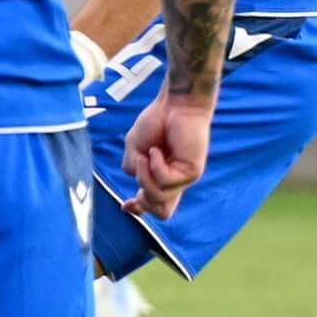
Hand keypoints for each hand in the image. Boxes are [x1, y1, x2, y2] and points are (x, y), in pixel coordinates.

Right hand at [123, 94, 212, 215]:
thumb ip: (134, 170)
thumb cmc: (156, 122)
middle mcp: (174, 181)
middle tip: (138, 186)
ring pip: (160, 198)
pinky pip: (166, 181)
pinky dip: (154, 166)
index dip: (138, 210)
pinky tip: (156, 150)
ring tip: (145, 156)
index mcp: (160, 177)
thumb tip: (139, 187)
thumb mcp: (135, 149)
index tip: (125, 205)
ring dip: (145, 178)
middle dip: (144, 203)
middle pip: (162, 212)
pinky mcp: (191, 173)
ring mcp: (184, 178)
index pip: (154, 205)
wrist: (175, 104)